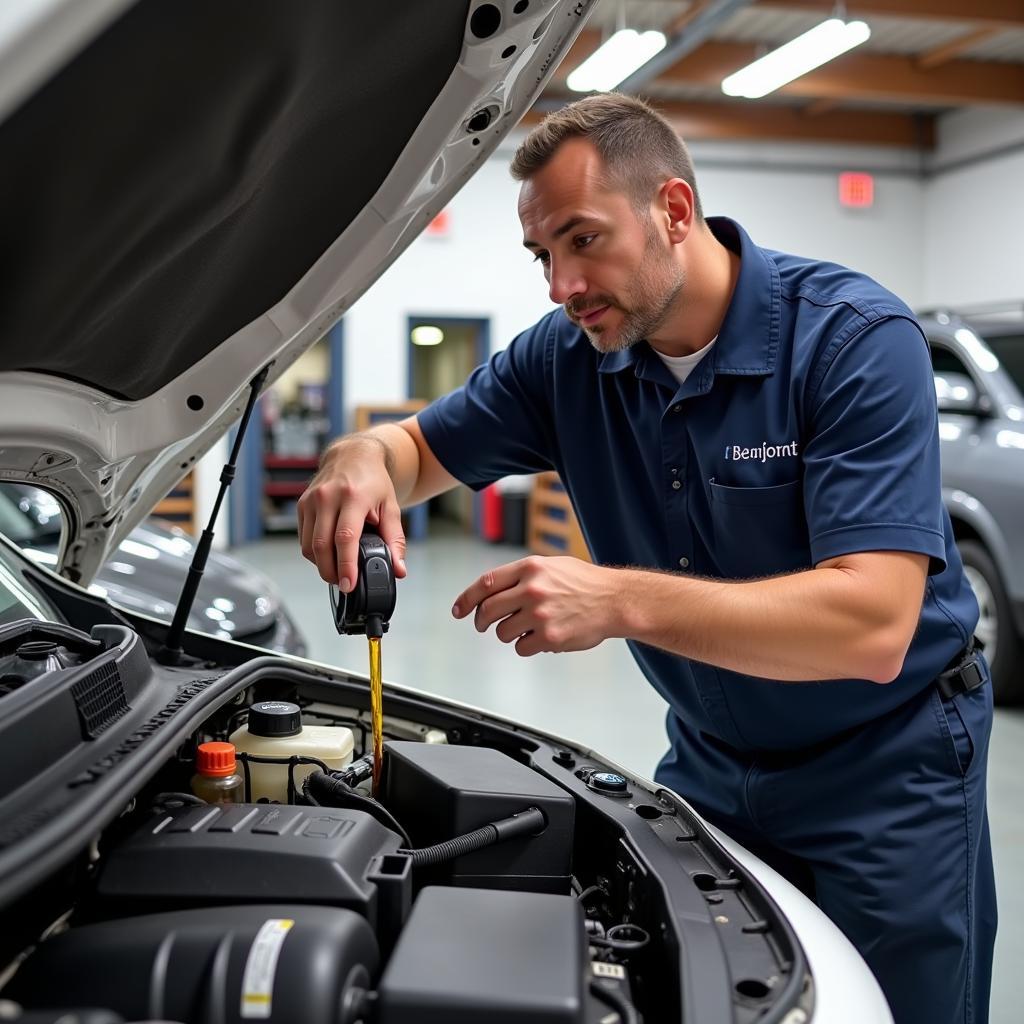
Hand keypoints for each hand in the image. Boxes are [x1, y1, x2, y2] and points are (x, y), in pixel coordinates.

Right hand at [297, 437, 407, 589]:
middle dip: (331, 572)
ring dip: (322, 565)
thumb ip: (395, 540)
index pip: (345, 537)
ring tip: (338, 570)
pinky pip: (304, 539)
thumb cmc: (373, 482)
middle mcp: (328, 496)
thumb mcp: (391, 508)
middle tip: (345, 584)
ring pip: (309, 546)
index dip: (346, 565)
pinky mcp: (302, 505)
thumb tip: (398, 570)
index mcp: (354, 497)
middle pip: (322, 546)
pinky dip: (315, 553)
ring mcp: (312, 500)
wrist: (353, 456)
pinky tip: (329, 554)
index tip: (349, 584)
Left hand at [452, 555, 619, 656]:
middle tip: (484, 625)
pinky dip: (526, 645)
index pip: (486, 583)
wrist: (614, 600)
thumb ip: (521, 576)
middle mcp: (532, 589)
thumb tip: (491, 591)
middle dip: (481, 621)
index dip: (467, 598)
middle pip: (488, 610)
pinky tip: (541, 637)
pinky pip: (521, 647)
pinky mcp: (549, 636)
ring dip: (508, 633)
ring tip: (527, 628)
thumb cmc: (585, 583)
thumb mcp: (551, 566)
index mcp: (530, 568)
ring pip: (502, 632)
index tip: (459, 610)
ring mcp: (540, 614)